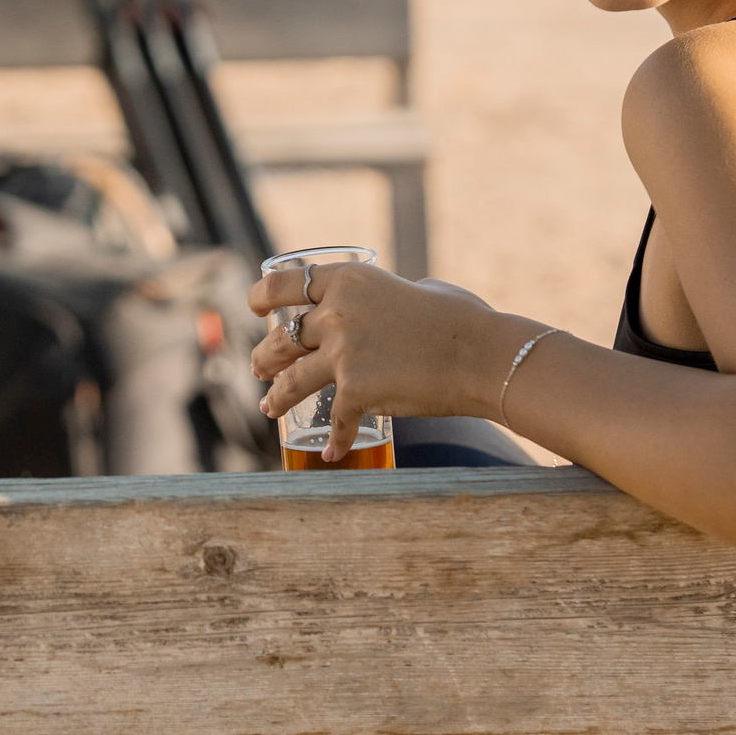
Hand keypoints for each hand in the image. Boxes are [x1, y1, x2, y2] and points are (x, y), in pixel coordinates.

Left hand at [247, 262, 525, 459]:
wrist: (480, 354)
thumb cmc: (460, 319)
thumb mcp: (416, 289)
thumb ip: (390, 296)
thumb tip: (391, 301)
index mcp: (347, 280)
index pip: (283, 285)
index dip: (261, 298)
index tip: (255, 309)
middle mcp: (335, 312)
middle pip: (281, 338)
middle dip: (266, 356)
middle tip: (261, 367)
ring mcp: (342, 352)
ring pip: (292, 381)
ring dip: (277, 396)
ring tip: (269, 406)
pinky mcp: (356, 390)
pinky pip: (335, 421)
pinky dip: (334, 441)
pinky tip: (332, 454)